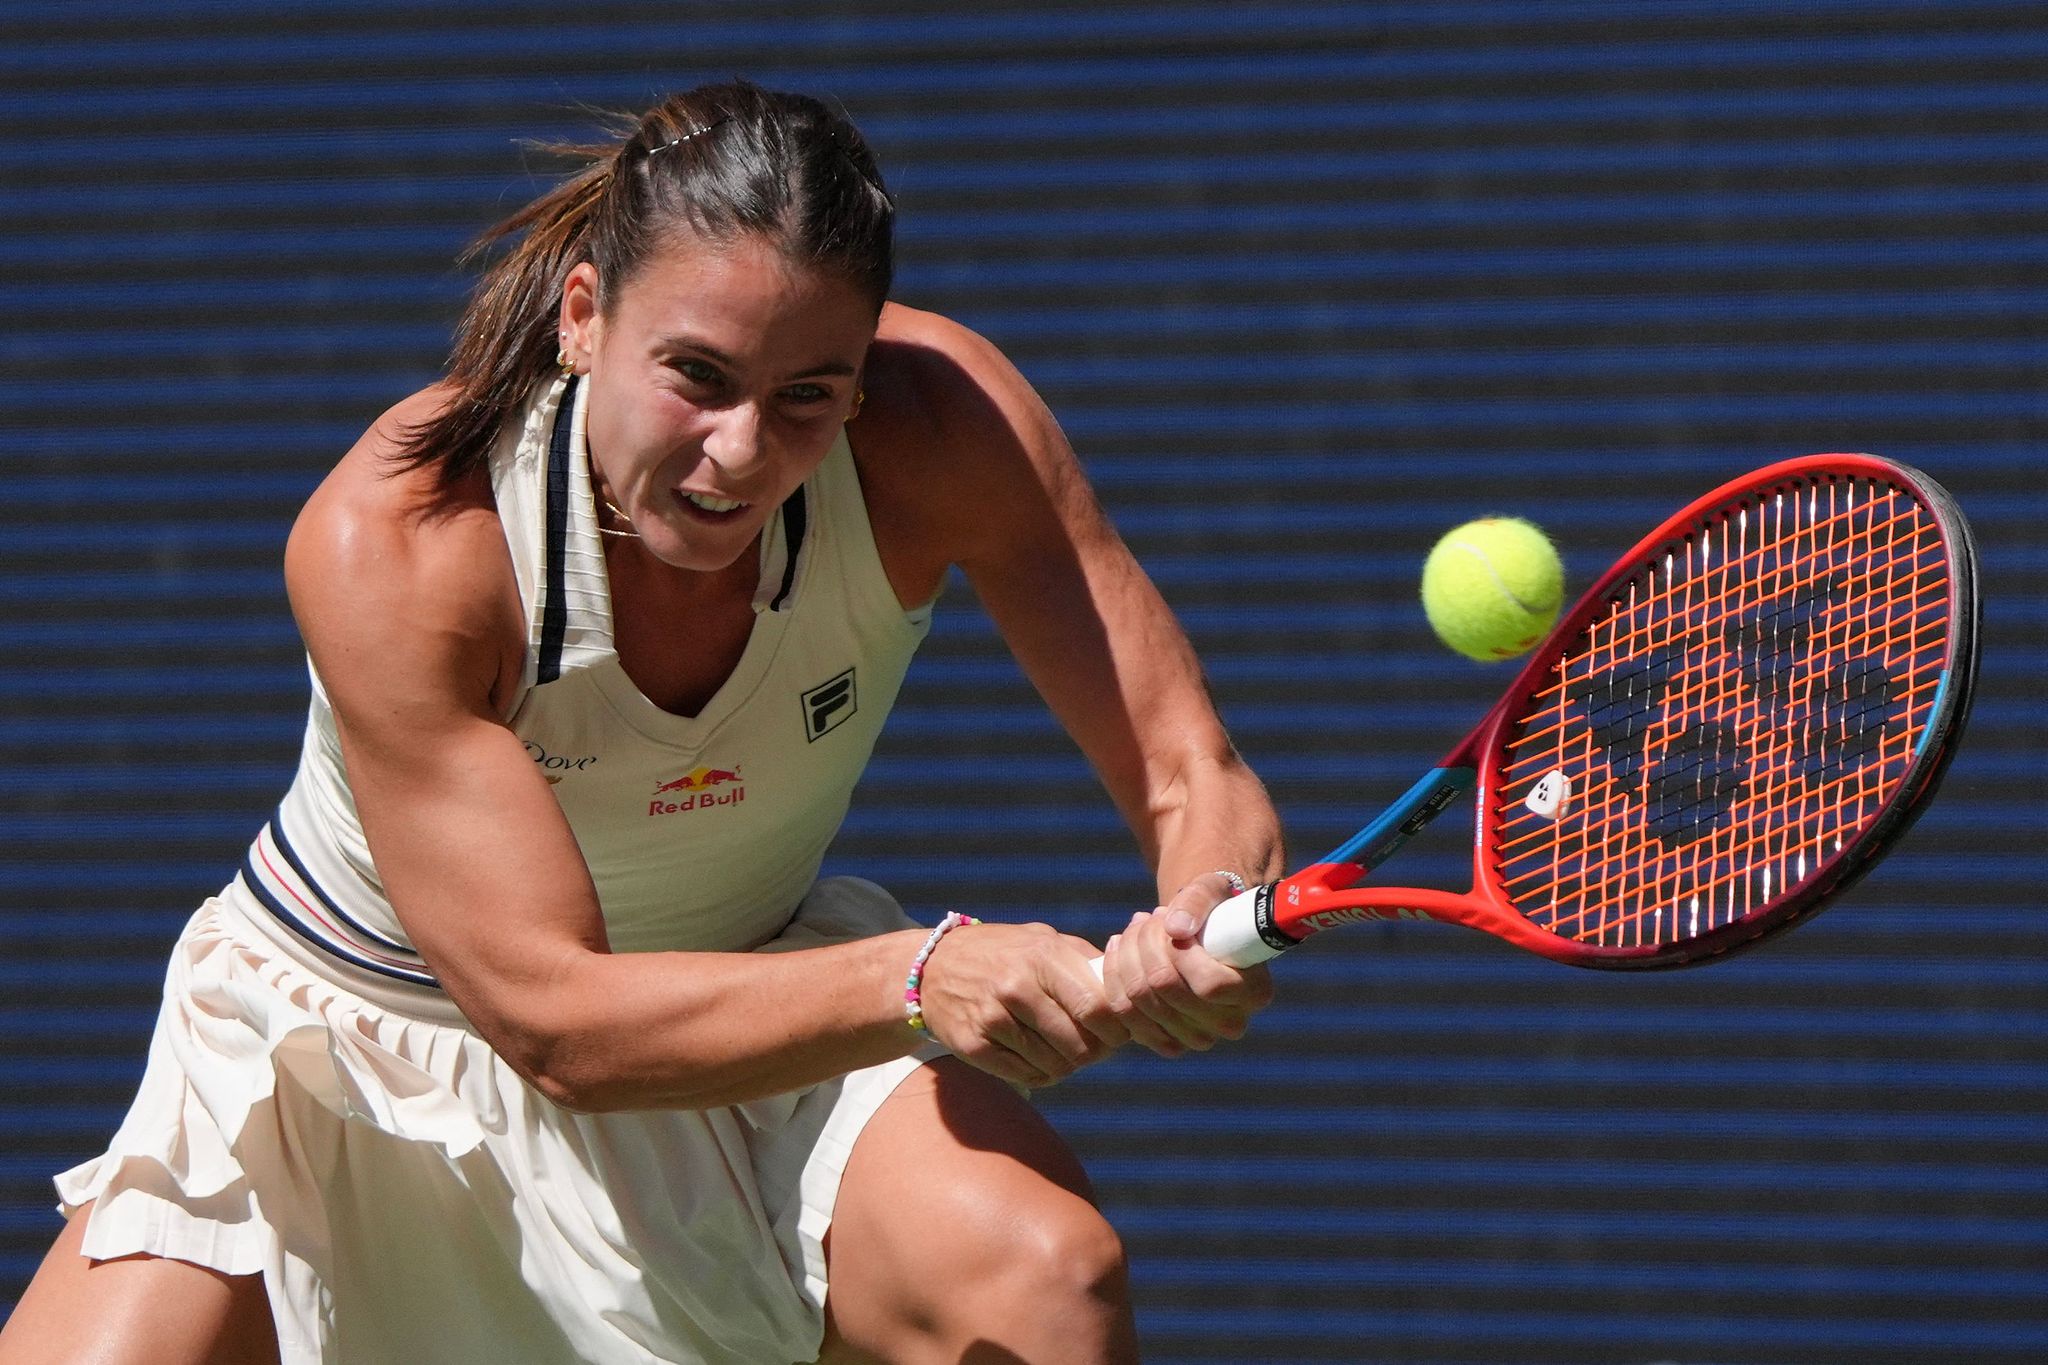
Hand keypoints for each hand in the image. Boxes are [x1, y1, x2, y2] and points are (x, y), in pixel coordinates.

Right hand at [913, 921, 1127, 1087]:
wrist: (932, 967)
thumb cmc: (1003, 954)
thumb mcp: (1042, 940)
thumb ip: (1084, 959)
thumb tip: (1129, 985)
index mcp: (1042, 956)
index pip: (1097, 1006)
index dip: (1116, 1029)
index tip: (1120, 1034)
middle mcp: (1016, 986)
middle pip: (1078, 1042)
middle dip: (1095, 1053)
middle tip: (1096, 1050)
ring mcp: (992, 1017)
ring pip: (1054, 1063)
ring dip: (1068, 1065)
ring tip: (1066, 1054)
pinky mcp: (974, 1044)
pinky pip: (1025, 1075)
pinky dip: (1041, 1074)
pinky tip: (1040, 1061)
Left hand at [1099, 871, 1274, 1057]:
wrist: (1205, 936)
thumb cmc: (1215, 910)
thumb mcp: (1213, 891)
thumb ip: (1198, 902)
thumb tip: (1175, 929)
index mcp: (1255, 992)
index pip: (1209, 985)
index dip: (1179, 952)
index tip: (1170, 920)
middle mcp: (1231, 1023)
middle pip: (1166, 990)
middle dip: (1145, 944)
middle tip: (1146, 917)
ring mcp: (1198, 1037)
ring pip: (1140, 1002)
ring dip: (1126, 956)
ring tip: (1134, 928)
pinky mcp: (1167, 1041)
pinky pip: (1125, 1014)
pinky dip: (1114, 977)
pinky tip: (1118, 949)